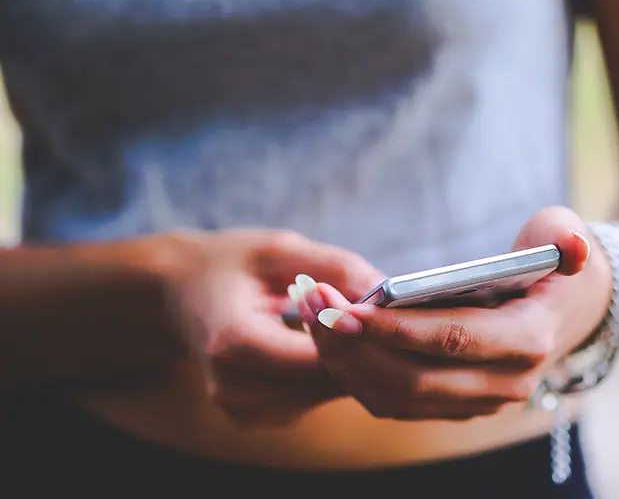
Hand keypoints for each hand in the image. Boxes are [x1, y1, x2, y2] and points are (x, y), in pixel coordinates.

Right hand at [159, 229, 383, 426]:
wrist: (177, 294)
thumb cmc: (230, 264)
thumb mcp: (279, 248)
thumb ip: (335, 267)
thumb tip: (390, 290)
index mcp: (234, 343)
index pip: (319, 357)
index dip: (360, 336)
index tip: (391, 311)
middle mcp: (234, 388)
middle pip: (326, 381)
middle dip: (364, 350)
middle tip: (392, 318)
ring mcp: (243, 410)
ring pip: (326, 394)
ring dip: (352, 363)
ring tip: (364, 324)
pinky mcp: (255, 418)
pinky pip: (314, 398)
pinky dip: (331, 371)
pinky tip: (336, 342)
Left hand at [297, 207, 610, 421]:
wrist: (568, 308)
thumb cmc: (554, 262)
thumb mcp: (565, 233)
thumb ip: (564, 236)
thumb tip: (569, 245)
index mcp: (529, 341)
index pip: (453, 341)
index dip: (394, 330)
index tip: (342, 310)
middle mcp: (506, 385)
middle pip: (413, 380)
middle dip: (354, 346)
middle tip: (311, 306)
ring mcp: (479, 402)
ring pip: (397, 399)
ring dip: (345, 362)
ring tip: (309, 316)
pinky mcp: (454, 407)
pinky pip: (394, 402)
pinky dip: (356, 373)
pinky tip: (328, 337)